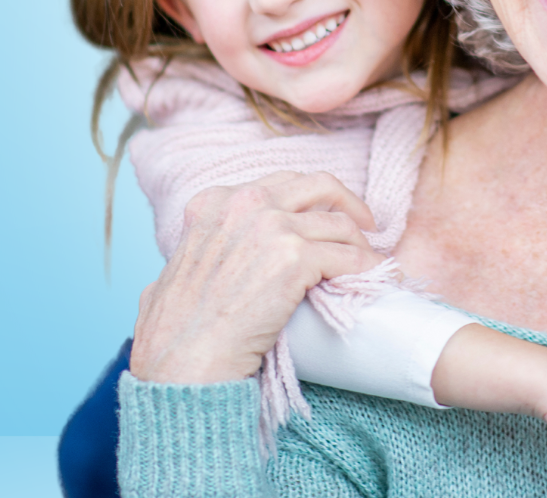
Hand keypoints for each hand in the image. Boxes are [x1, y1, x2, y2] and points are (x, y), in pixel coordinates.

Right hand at [130, 171, 382, 383]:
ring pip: (340, 224)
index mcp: (216, 203)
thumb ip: (201, 249)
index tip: (326, 215)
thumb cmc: (174, 334)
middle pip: (319, 186)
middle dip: (347, 203)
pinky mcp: (296, 258)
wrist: (182, 364)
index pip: (281, 183)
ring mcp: (272, 227)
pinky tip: (372, 279)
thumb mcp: (177, 268)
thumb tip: (213, 258)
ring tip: (369, 262)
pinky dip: (366, 268)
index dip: (311, 199)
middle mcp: (245, 204)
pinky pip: (348, 257)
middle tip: (365, 225)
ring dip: (360, 244)